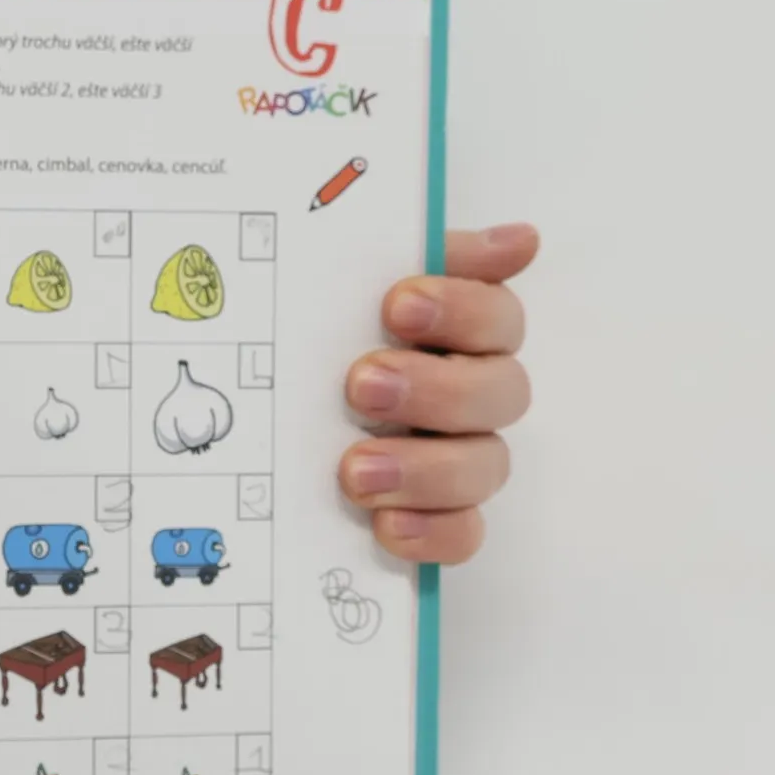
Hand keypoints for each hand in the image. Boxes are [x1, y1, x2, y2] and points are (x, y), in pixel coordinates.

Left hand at [339, 223, 537, 563]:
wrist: (258, 412)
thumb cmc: (314, 334)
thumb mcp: (341, 279)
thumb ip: (408, 251)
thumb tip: (517, 240)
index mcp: (458, 332)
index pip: (496, 316)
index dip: (462, 309)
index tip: (398, 305)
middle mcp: (469, 394)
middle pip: (500, 392)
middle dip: (435, 389)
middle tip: (362, 385)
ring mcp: (458, 458)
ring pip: (485, 466)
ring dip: (426, 468)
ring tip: (356, 470)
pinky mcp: (436, 516)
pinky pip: (463, 534)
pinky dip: (432, 532)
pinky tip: (387, 525)